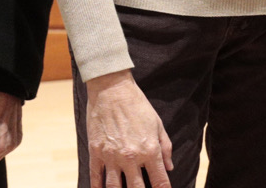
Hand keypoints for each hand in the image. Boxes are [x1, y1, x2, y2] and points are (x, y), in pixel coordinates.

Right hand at [85, 69, 172, 187]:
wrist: (111, 88)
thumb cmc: (137, 104)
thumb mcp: (157, 124)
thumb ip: (165, 148)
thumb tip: (169, 167)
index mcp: (149, 150)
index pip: (160, 182)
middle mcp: (131, 157)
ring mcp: (111, 156)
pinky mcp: (96, 151)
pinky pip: (96, 177)